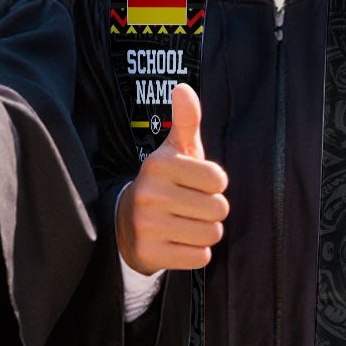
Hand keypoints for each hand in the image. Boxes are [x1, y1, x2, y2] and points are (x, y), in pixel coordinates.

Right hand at [116, 82, 228, 271]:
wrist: (125, 223)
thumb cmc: (164, 183)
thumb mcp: (174, 151)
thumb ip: (186, 120)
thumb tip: (183, 88)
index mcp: (159, 164)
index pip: (219, 180)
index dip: (214, 185)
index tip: (195, 184)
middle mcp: (149, 193)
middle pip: (219, 209)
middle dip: (211, 211)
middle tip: (190, 207)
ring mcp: (147, 225)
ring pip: (211, 234)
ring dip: (205, 232)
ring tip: (185, 224)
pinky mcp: (149, 252)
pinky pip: (199, 257)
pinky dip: (194, 252)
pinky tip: (177, 242)